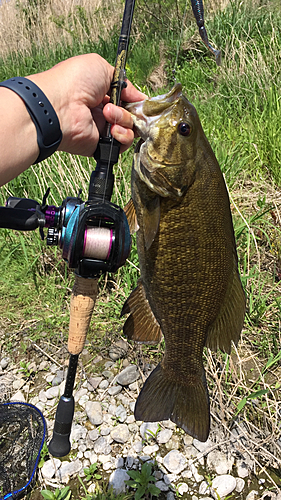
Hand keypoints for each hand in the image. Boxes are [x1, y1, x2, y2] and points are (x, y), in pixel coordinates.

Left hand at [28, 53, 146, 156]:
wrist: (59, 106)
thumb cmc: (74, 82)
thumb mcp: (101, 67)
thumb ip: (123, 81)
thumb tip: (138, 96)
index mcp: (101, 93)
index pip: (127, 99)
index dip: (136, 100)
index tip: (141, 101)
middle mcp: (102, 111)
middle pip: (132, 115)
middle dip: (131, 110)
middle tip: (117, 104)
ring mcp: (102, 129)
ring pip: (130, 128)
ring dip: (124, 119)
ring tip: (107, 113)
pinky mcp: (101, 145)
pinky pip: (122, 144)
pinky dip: (122, 136)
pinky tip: (112, 129)